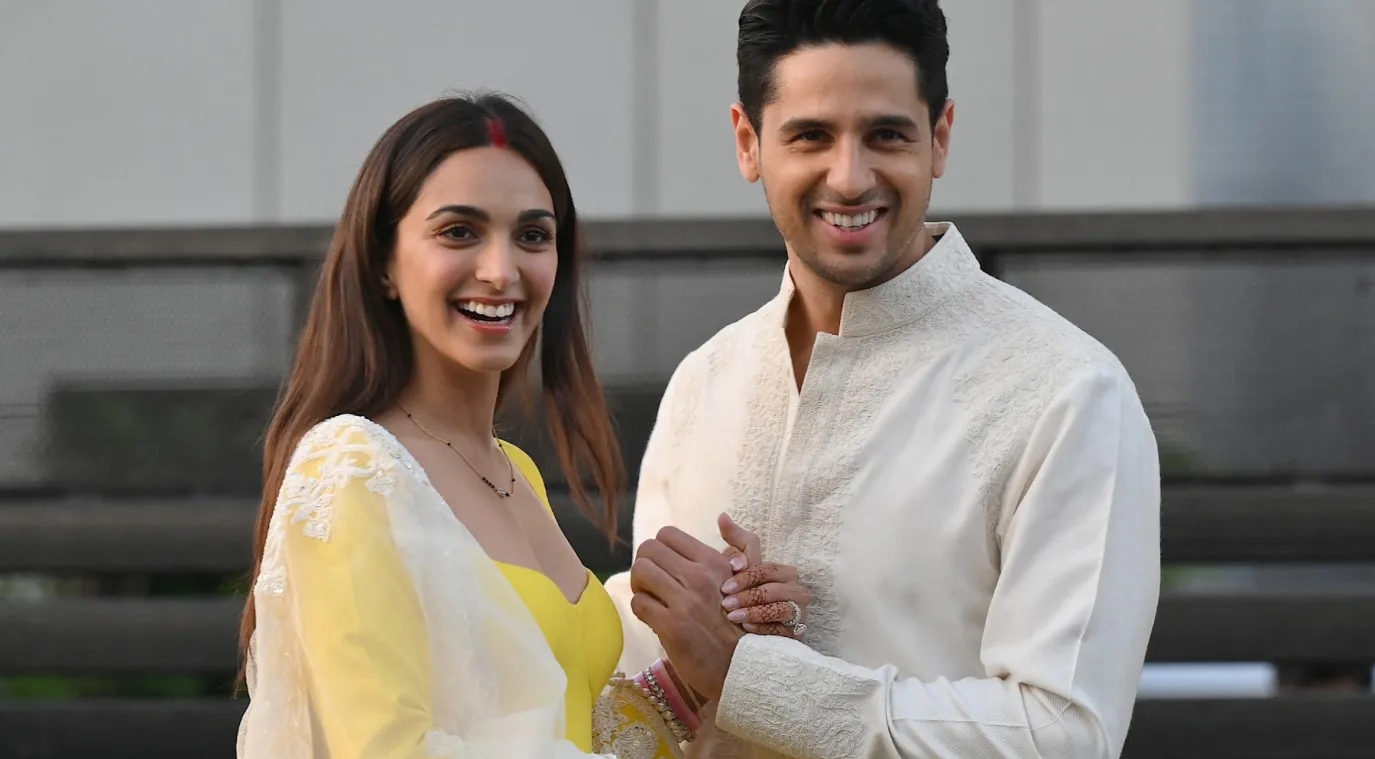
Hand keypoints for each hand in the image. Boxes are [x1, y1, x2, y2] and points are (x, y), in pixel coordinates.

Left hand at [629, 526, 744, 701]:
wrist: (744, 665)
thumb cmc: (743, 621)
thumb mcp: (747, 578)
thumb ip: (739, 546)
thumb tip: (723, 517)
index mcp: (714, 563)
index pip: (667, 534)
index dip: (659, 549)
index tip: (664, 565)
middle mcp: (699, 577)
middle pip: (648, 550)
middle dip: (645, 564)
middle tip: (652, 582)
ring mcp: (684, 602)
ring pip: (640, 572)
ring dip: (639, 585)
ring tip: (650, 598)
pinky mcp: (671, 627)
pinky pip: (638, 603)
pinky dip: (641, 609)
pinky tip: (654, 617)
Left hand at [717, 512, 809, 637]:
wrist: (751, 626)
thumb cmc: (746, 590)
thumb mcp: (740, 565)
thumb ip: (734, 541)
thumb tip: (722, 516)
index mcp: (783, 572)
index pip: (766, 570)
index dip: (746, 578)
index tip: (725, 587)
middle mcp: (795, 589)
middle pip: (774, 589)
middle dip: (748, 596)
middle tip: (726, 604)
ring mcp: (798, 611)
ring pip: (780, 608)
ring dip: (755, 612)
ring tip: (733, 617)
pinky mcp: (797, 631)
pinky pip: (783, 630)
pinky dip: (764, 628)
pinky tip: (747, 628)